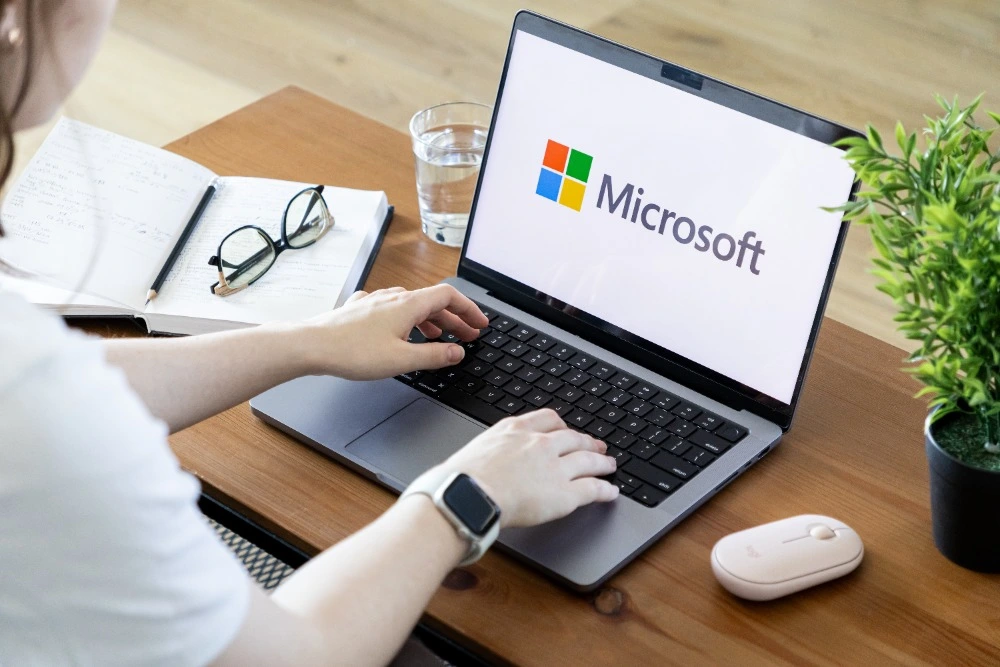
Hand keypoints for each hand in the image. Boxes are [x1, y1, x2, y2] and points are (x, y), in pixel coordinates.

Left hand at [299, 284, 488, 379]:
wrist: (311, 345)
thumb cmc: (353, 351)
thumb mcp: (401, 360)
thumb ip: (434, 356)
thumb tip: (457, 353)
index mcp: (408, 305)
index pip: (449, 297)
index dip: (469, 309)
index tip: (480, 324)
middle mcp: (393, 297)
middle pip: (433, 302)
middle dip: (454, 319)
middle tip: (467, 336)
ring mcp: (375, 301)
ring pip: (412, 305)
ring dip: (431, 320)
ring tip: (439, 337)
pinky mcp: (360, 309)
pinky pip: (392, 309)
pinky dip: (406, 319)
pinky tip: (401, 331)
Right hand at [427, 409, 619, 527]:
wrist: (467, 494)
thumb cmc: (462, 478)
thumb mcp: (477, 449)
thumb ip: (492, 450)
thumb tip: (488, 462)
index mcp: (516, 429)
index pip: (548, 419)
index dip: (562, 426)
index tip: (566, 430)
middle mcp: (540, 444)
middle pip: (573, 438)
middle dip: (587, 442)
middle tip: (596, 445)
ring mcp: (554, 467)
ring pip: (588, 461)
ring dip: (602, 463)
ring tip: (609, 465)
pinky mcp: (564, 493)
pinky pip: (592, 489)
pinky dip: (605, 490)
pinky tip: (611, 492)